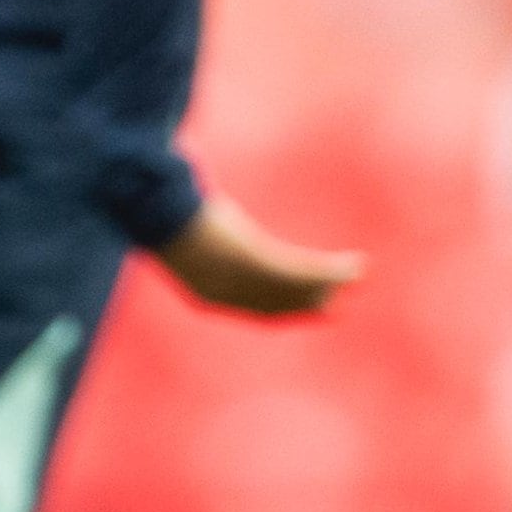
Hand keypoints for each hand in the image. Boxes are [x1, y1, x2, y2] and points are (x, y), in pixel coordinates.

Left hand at [150, 194, 364, 317]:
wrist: (155, 203)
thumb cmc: (168, 208)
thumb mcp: (190, 230)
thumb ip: (207, 236)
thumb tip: (211, 222)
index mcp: (210, 293)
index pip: (258, 308)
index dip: (287, 308)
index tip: (311, 305)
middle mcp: (229, 294)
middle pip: (280, 303)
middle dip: (312, 302)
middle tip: (338, 305)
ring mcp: (241, 278)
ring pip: (294, 287)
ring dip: (328, 283)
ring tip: (356, 275)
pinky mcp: (254, 259)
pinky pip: (298, 270)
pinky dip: (326, 270)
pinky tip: (349, 265)